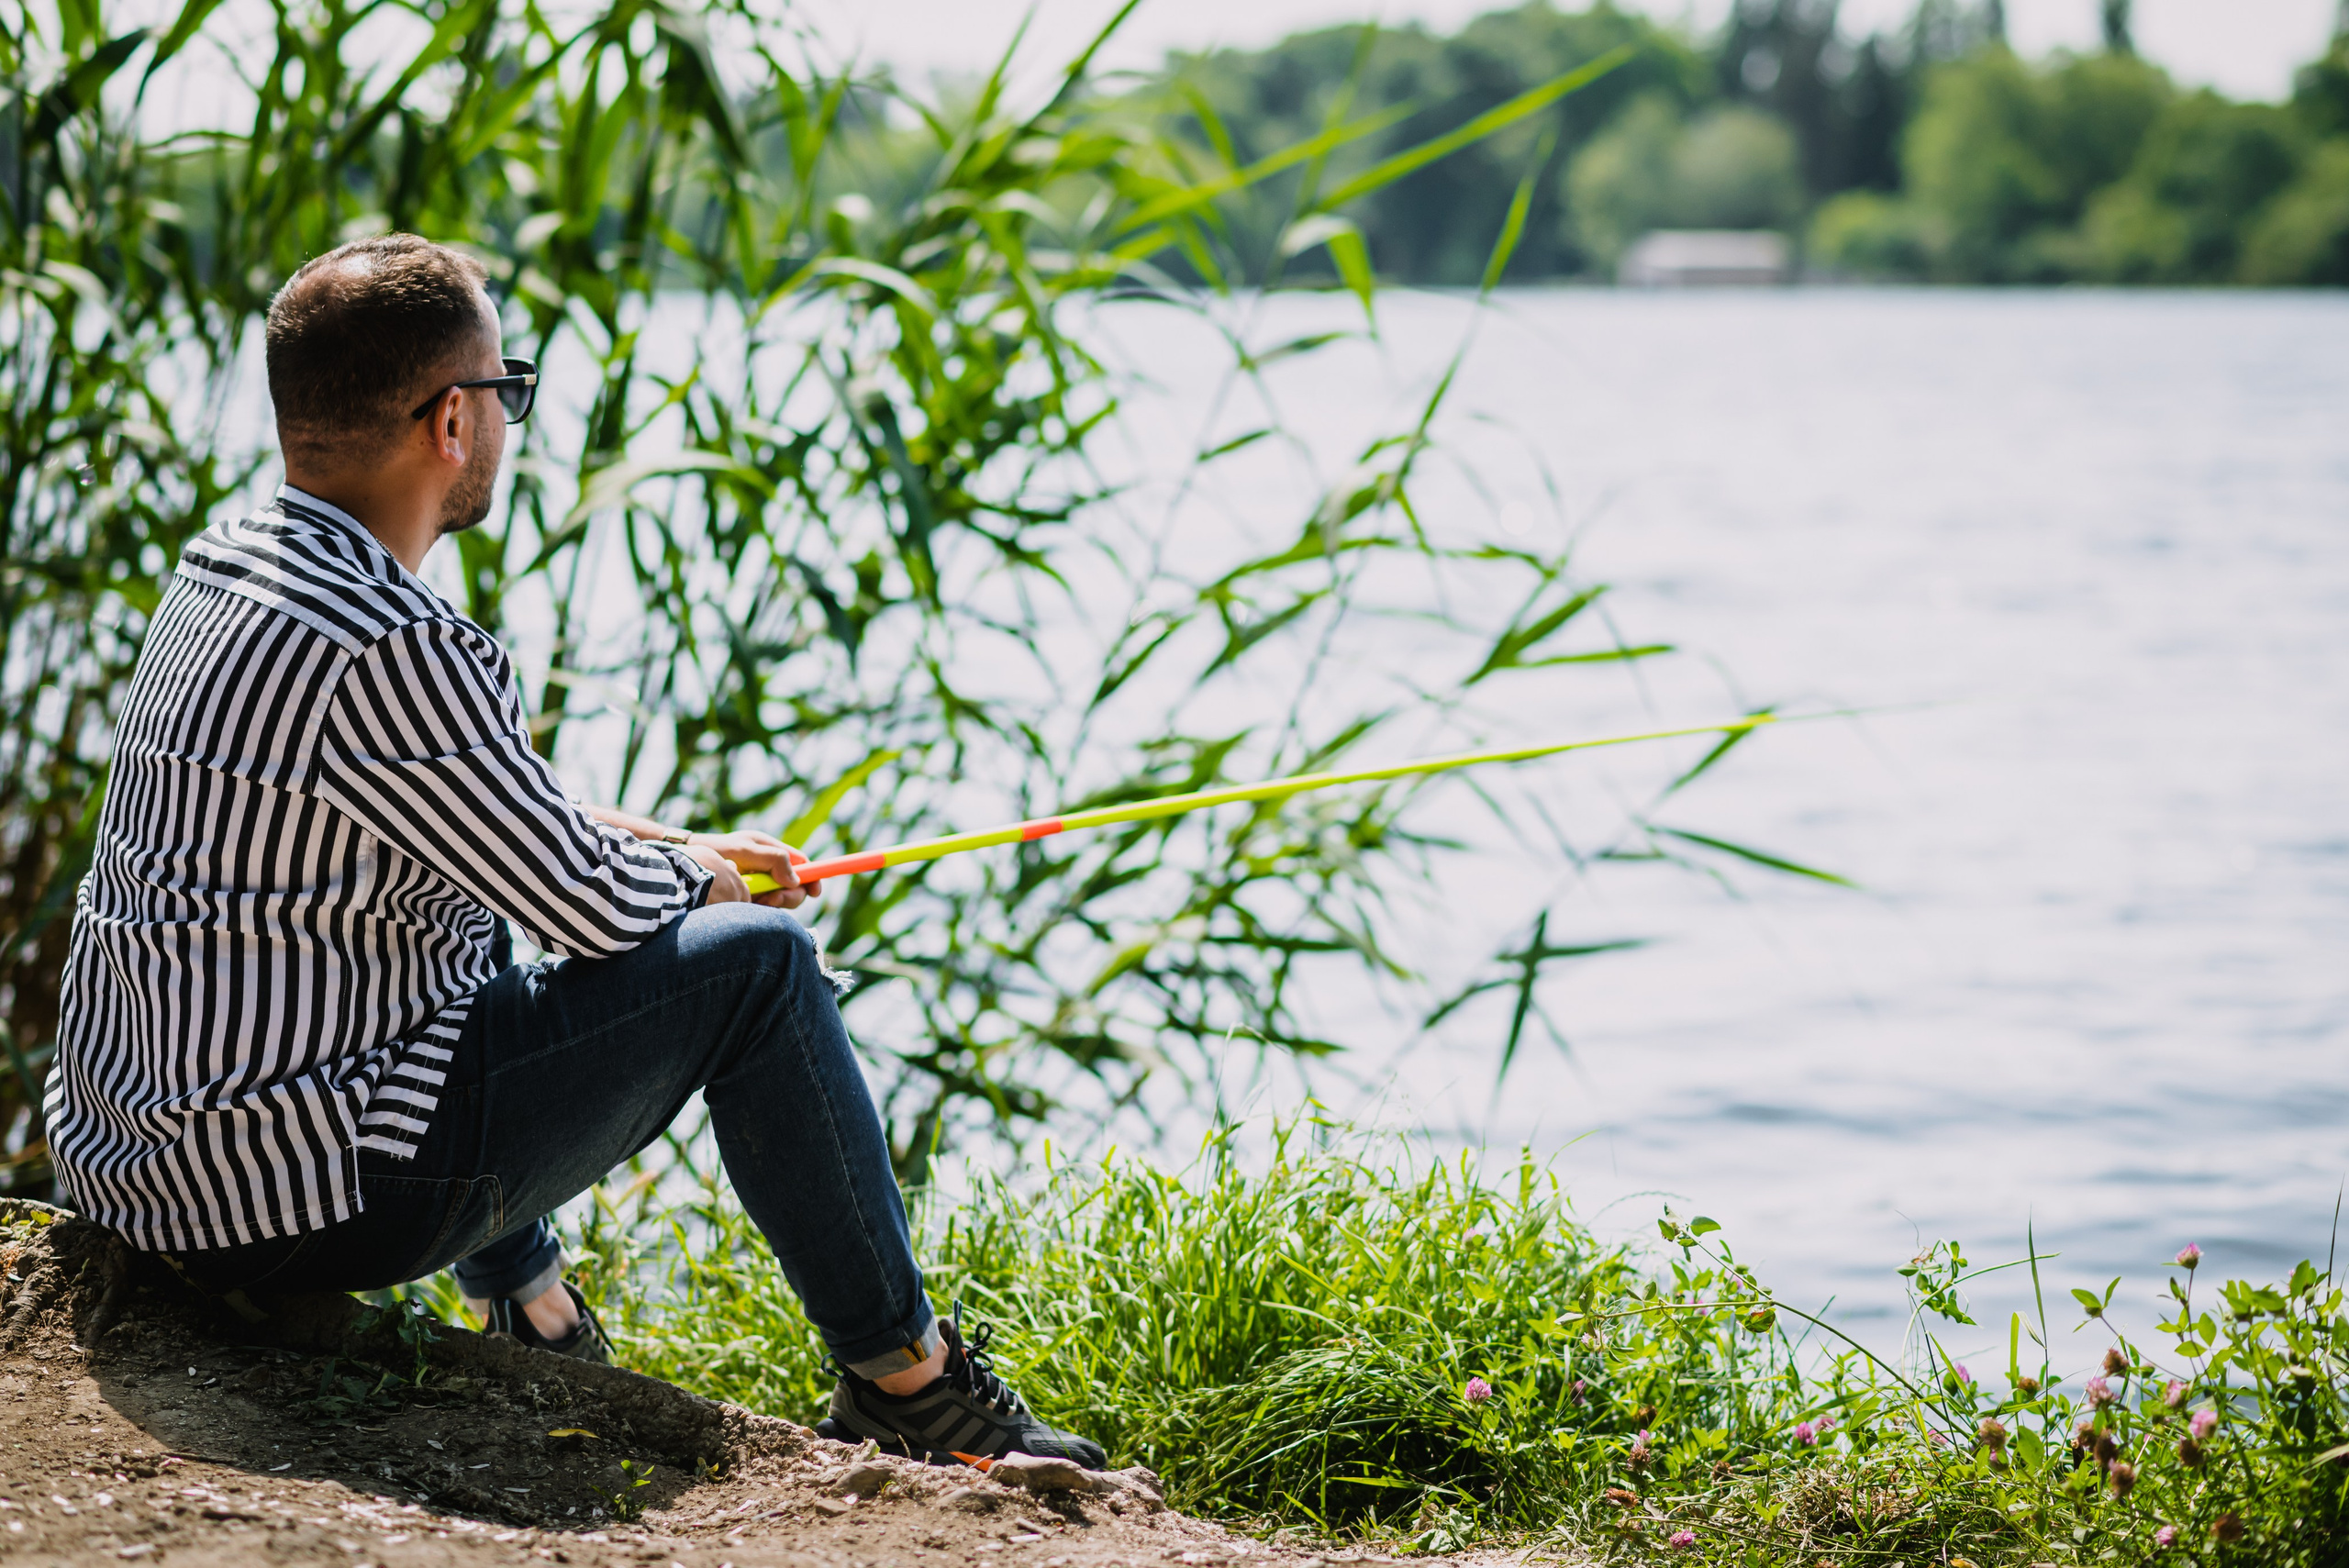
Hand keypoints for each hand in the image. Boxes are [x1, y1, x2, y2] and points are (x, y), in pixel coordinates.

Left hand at [679, 830, 814, 909]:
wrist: (686, 863)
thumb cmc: (714, 850)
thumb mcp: (745, 850)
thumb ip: (773, 859)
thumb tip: (795, 879)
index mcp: (771, 850)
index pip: (802, 864)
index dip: (813, 877)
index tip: (815, 892)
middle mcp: (768, 867)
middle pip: (795, 886)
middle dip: (788, 896)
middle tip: (770, 899)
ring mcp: (759, 883)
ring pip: (780, 899)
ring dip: (773, 903)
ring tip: (754, 900)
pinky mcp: (749, 896)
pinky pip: (764, 907)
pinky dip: (760, 908)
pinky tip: (746, 904)